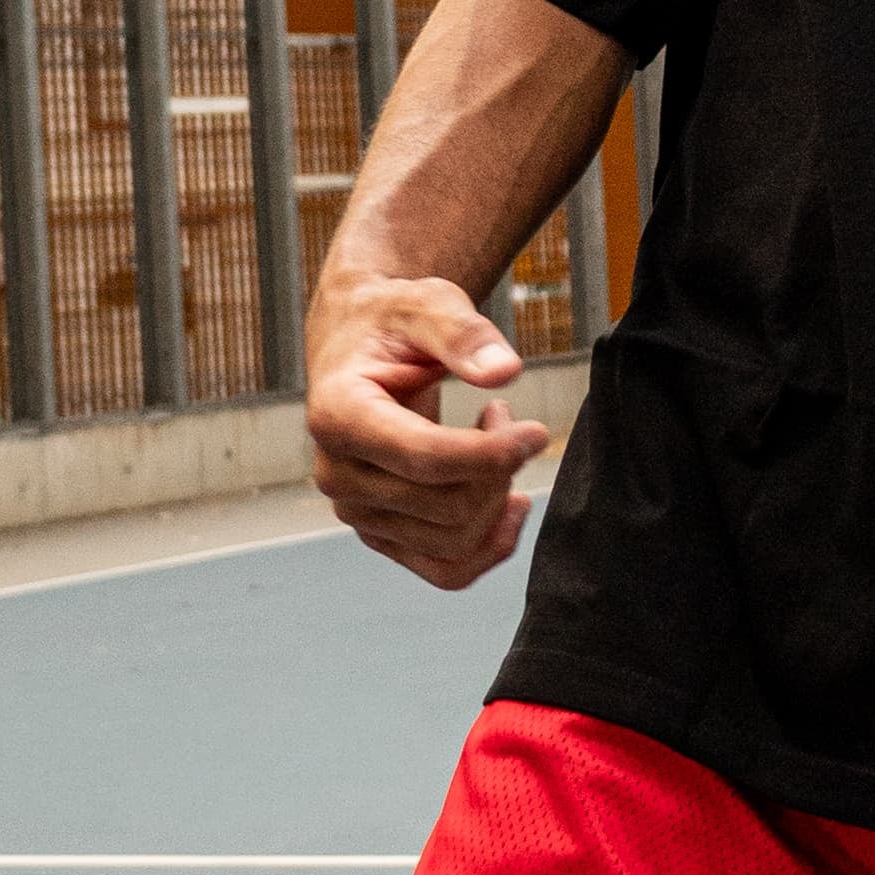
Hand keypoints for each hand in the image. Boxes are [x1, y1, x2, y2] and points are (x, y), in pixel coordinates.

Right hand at [305, 273, 550, 590]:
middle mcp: (337, 473)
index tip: (537, 432)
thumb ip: (464, 335)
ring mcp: (357, 511)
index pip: (425, 459)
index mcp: (337, 415)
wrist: (363, 347)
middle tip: (505, 416)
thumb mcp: (428, 305)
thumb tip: (505, 372)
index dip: (491, 454)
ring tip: (496, 439)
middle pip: (447, 505)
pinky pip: (445, 570)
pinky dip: (489, 545)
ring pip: (454, 541)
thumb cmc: (395, 322)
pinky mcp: (381, 533)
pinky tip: (509, 501)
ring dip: (497, 495)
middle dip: (499, 465)